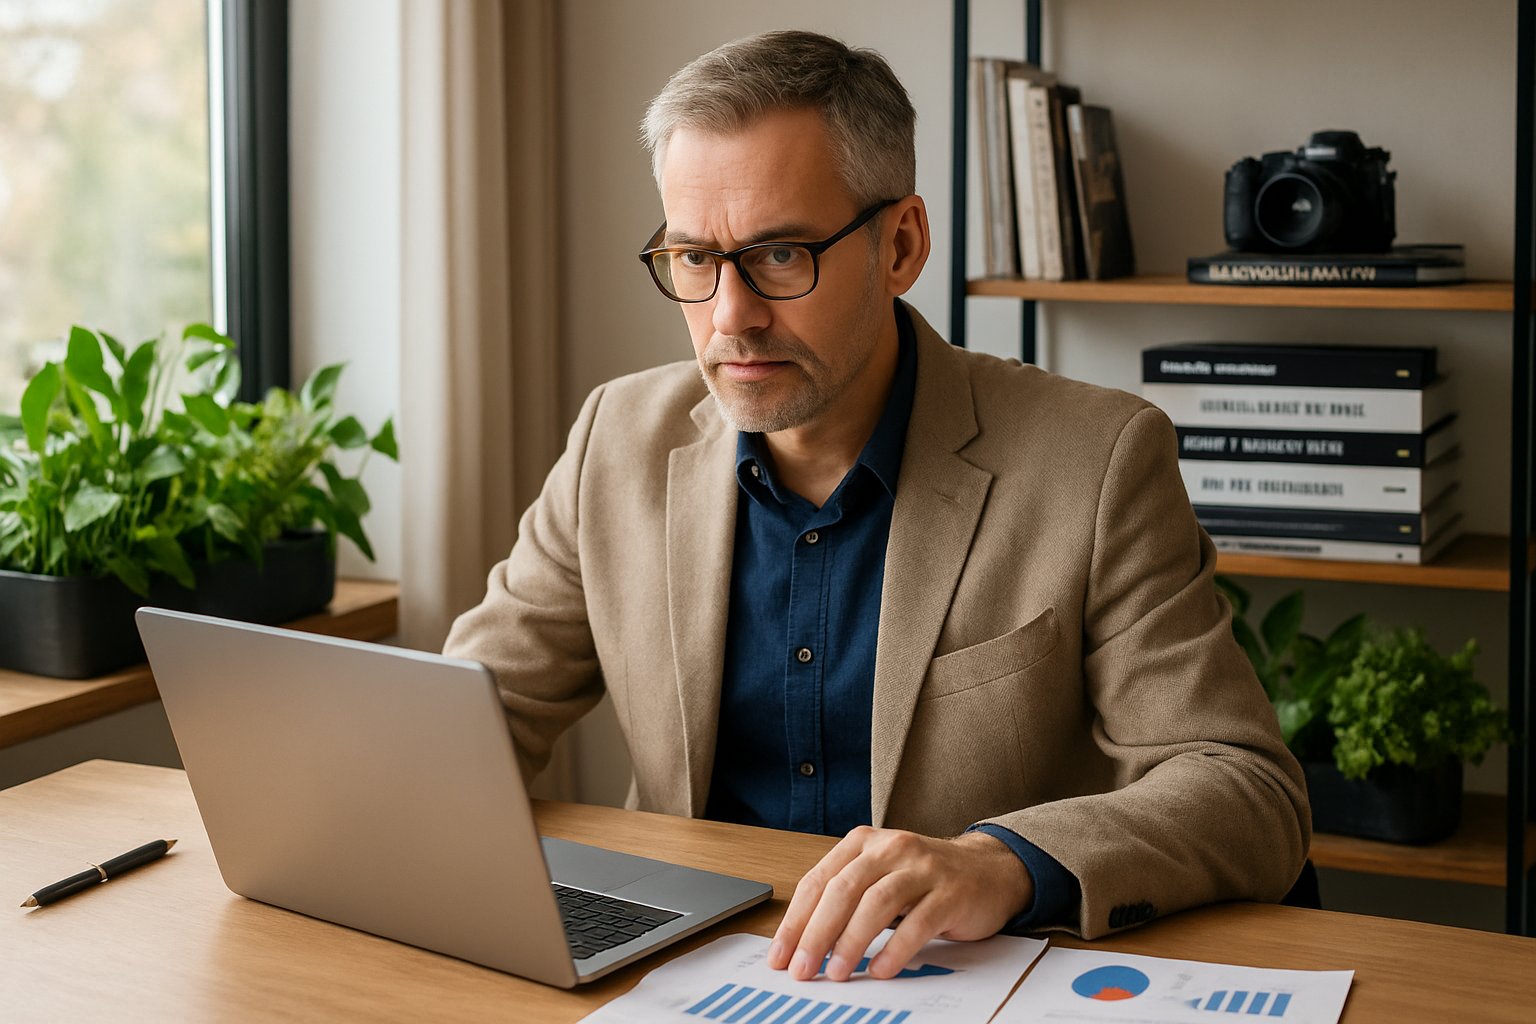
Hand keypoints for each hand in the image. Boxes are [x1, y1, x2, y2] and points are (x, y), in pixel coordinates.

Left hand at [766, 826, 1033, 981]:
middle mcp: (890, 847)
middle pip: (843, 890)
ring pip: (877, 902)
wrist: (989, 869)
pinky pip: (918, 921)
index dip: (795, 921)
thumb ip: (845, 899)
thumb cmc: (925, 879)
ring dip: (852, 941)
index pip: (818, 881)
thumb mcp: (879, 876)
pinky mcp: (951, 891)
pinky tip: (882, 969)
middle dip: (816, 933)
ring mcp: (923, 867)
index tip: (780, 956)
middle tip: (803, 969)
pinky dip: (896, 948)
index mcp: (863, 842)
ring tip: (838, 971)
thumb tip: (803, 944)